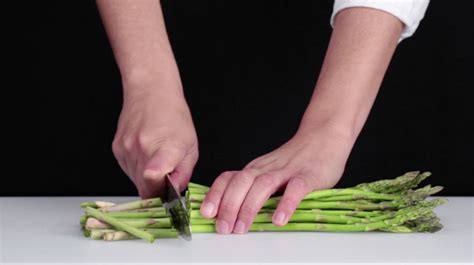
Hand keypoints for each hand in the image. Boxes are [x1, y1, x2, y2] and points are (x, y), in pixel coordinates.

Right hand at [112, 80, 197, 197]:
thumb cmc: (174, 116)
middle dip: (157, 190)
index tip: (163, 194)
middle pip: (146, 188)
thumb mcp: (190, 146)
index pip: (154, 173)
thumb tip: (176, 191)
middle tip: (167, 178)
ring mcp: (127, 150)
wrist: (151, 93)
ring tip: (156, 158)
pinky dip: (137, 169)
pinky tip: (146, 154)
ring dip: (147, 180)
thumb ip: (184, 173)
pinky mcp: (117, 149)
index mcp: (165, 148)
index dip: (157, 189)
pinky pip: (128, 170)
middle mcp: (143, 150)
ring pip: (136, 181)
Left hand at [200, 126, 353, 233]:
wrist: (323, 137)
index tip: (206, 213)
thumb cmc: (295, 159)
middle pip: (241, 183)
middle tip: (223, 227)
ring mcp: (287, 171)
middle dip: (228, 206)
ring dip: (249, 207)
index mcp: (256, 169)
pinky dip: (285, 204)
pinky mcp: (308, 176)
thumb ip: (254, 187)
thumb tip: (231, 212)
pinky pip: (295, 189)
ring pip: (262, 186)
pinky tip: (278, 220)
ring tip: (242, 228)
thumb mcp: (268, 170)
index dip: (216, 195)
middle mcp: (266, 169)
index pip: (229, 178)